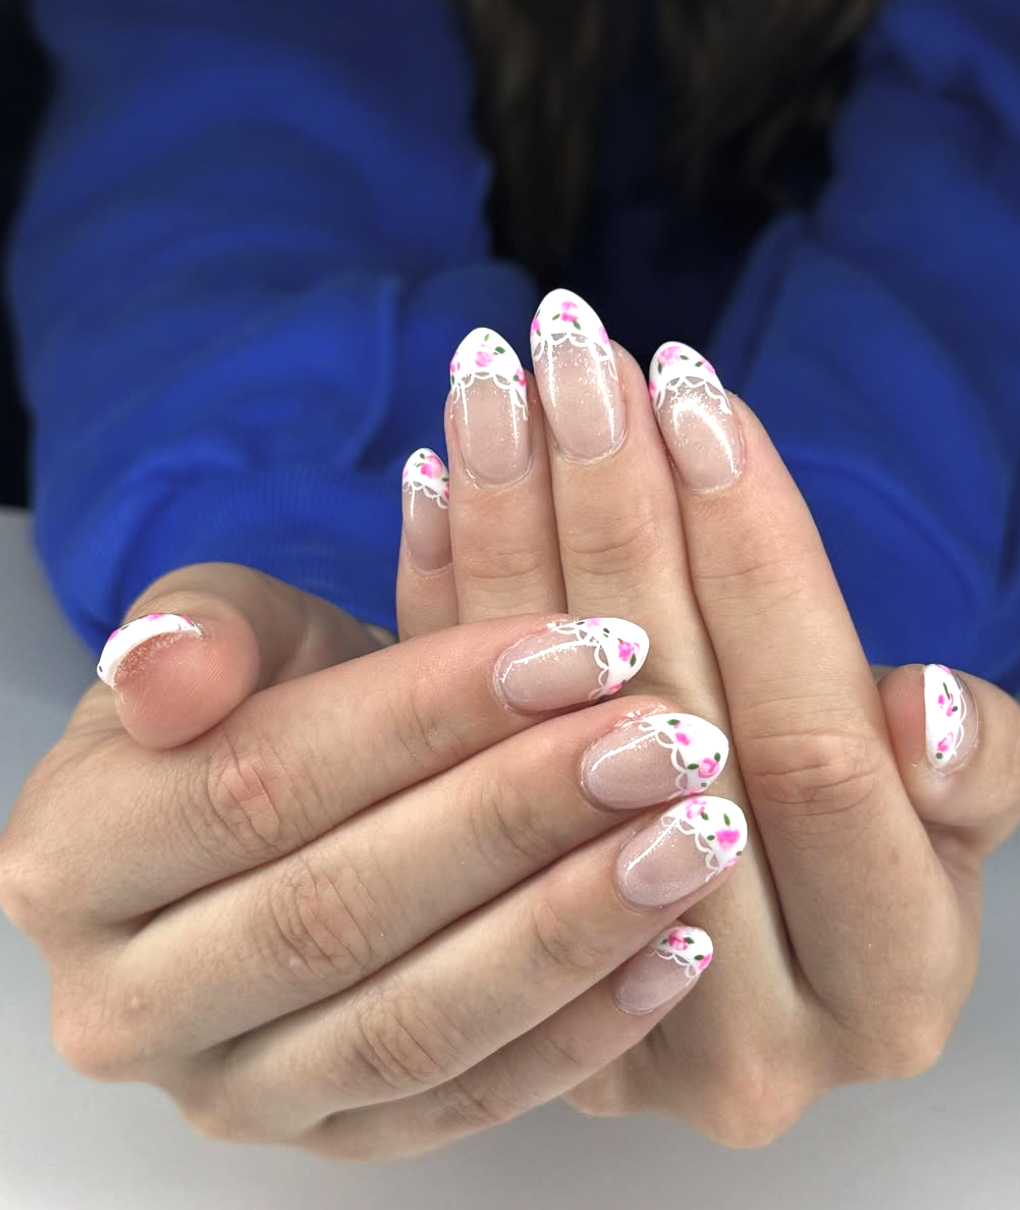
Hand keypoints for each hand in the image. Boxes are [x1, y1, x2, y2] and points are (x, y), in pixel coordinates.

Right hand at [0, 562, 746, 1157]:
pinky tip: (676, 947)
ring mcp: (232, 1092)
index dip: (432, 713)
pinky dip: (580, 1033)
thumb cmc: (263, 701)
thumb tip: (166, 670)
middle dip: (520, 819)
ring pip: (410, 1025)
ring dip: (570, 929)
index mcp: (75, 855)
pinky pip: (462, 1102)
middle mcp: (129, 1001)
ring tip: (695, 834)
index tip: (586, 650)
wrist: (275, 810)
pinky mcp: (332, 1138)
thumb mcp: (223, 631)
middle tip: (667, 744)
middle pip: (341, 909)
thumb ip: (196, 632)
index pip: (263, 779)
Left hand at [397, 291, 1019, 1147]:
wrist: (749, 978)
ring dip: (510, 531)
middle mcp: (743, 1029)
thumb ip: (969, 778)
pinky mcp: (496, 959)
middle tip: (572, 349)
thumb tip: (916, 709)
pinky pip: (452, 762)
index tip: (694, 395)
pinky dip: (438, 609)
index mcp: (888, 986)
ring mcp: (600, 1006)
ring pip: (533, 731)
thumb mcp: (957, 830)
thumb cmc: (877, 872)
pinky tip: (430, 483)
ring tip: (491, 380)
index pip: (813, 744)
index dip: (758, 558)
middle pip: (660, 720)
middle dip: (614, 510)